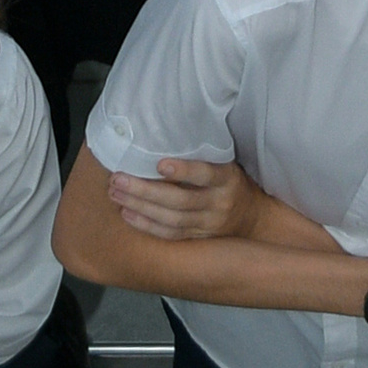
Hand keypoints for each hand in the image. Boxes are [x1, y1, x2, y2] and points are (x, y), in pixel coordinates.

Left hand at [107, 157, 264, 241]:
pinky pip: (171, 235)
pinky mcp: (199, 238)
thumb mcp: (224, 161)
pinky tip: (127, 213)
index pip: (205, 173)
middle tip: (118, 179)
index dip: (184, 170)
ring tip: (116, 194)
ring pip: (172, 220)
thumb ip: (200, 153)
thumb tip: (162, 129)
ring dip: (140, 207)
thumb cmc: (227, 179)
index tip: (159, 163)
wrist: (250, 215)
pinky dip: (147, 225)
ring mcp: (209, 224)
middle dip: (146, 190)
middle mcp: (218, 203)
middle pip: (180, 200)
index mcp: (226, 178)